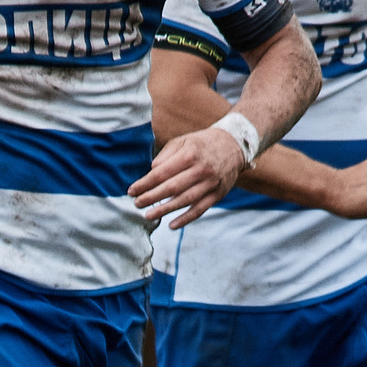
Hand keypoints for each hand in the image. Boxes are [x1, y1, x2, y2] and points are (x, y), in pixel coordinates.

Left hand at [129, 123, 247, 228]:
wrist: (234, 145)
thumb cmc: (202, 144)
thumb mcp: (183, 141)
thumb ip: (165, 156)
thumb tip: (151, 173)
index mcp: (189, 154)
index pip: (162, 172)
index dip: (145, 183)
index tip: (132, 191)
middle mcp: (201, 169)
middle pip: (172, 188)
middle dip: (151, 197)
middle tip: (136, 204)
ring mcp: (211, 183)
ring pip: (185, 201)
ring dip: (165, 210)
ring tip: (148, 215)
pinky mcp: (218, 194)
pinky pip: (200, 209)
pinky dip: (186, 219)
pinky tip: (172, 225)